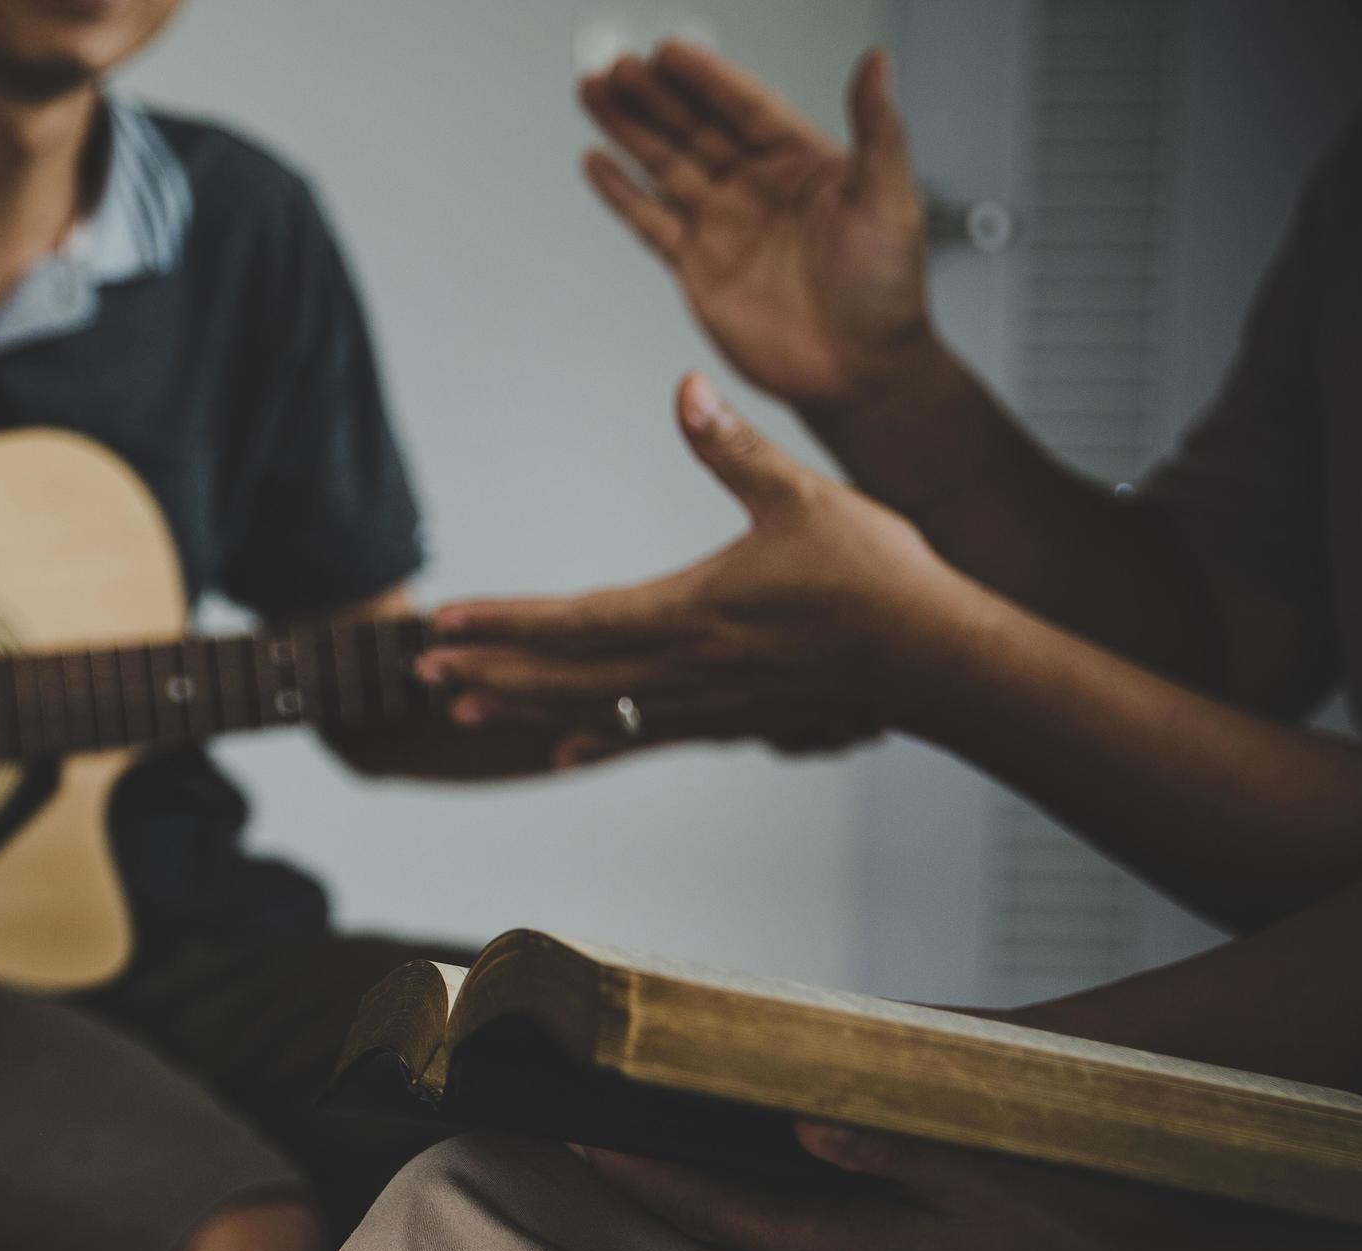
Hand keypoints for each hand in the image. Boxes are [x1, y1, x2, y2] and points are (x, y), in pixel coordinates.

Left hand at [419, 374, 972, 764]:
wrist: (937, 661)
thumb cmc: (878, 577)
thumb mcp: (801, 496)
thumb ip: (733, 447)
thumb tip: (684, 388)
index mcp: (690, 612)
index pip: (572, 618)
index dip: (503, 620)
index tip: (445, 620)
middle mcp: (685, 668)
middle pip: (564, 673)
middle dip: (490, 669)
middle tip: (424, 670)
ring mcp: (705, 701)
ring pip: (595, 707)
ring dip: (525, 705)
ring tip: (463, 707)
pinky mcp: (732, 719)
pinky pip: (649, 732)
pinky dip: (599, 738)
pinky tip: (561, 751)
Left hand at [580, 1122, 1326, 1250]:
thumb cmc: (1091, 1239)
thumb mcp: (989, 1174)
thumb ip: (891, 1150)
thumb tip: (803, 1127)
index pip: (726, 1216)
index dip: (648, 1179)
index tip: (583, 1142)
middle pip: (740, 1233)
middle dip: (671, 1186)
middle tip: (604, 1137)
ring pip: (789, 1246)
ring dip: (732, 1205)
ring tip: (675, 1149)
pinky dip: (795, 1220)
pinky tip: (789, 1185)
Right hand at [581, 42, 928, 409]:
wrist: (858, 371)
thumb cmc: (886, 290)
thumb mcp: (890, 199)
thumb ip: (878, 129)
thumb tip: (877, 61)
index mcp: (802, 163)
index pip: (744, 107)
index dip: (706, 79)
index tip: (671, 52)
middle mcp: (756, 188)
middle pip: (693, 128)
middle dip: (654, 96)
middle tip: (619, 65)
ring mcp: (723, 227)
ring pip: (665, 165)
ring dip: (629, 130)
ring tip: (595, 92)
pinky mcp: (697, 269)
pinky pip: (651, 222)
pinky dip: (621, 194)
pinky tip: (597, 162)